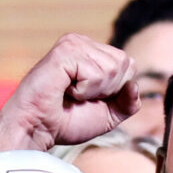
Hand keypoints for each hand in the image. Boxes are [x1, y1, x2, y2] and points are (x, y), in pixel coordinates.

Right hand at [0, 34, 136, 153]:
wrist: (37, 129)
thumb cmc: (66, 121)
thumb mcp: (108, 114)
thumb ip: (128, 102)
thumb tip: (135, 85)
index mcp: (92, 51)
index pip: (129, 64)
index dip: (117, 90)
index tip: (89, 99)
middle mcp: (82, 42)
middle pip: (125, 64)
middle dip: (108, 90)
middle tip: (79, 97)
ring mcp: (73, 44)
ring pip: (113, 68)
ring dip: (94, 91)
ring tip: (70, 93)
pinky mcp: (64, 51)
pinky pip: (96, 73)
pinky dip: (84, 90)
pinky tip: (65, 90)